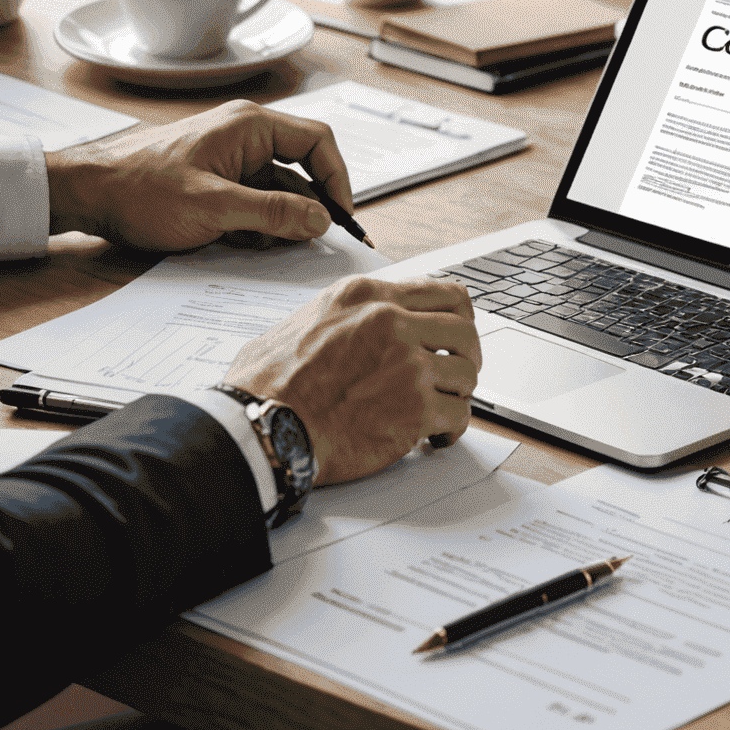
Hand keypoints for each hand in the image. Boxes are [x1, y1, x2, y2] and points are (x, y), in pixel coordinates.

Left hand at [45, 100, 354, 251]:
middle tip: (322, 241)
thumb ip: (273, 213)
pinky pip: (255, 201)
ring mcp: (230, 158)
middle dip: (311, 206)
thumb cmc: (140, 191)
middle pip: (302, 168)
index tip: (341, 218)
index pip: (317, 143)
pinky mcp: (217, 180)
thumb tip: (321, 220)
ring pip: (279, 189)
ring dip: (283, 221)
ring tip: (279, 248)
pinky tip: (251, 247)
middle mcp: (245, 136)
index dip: (337, 180)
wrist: (86, 194)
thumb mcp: (213, 207)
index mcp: (250, 127)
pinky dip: (260, 225)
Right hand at [225, 275, 479, 482]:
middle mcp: (391, 322)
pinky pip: (460, 415)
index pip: (443, 292)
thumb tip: (351, 322)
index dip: (457, 318)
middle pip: (465, 331)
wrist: (262, 429)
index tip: (454, 336)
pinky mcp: (414, 408)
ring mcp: (406, 364)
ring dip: (459, 394)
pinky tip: (437, 437)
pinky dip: (453, 429)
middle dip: (466, 357)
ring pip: (467, 373)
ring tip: (442, 409)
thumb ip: (341, 315)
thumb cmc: (267, 385)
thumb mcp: (302, 321)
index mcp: (366, 296)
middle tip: (455, 376)